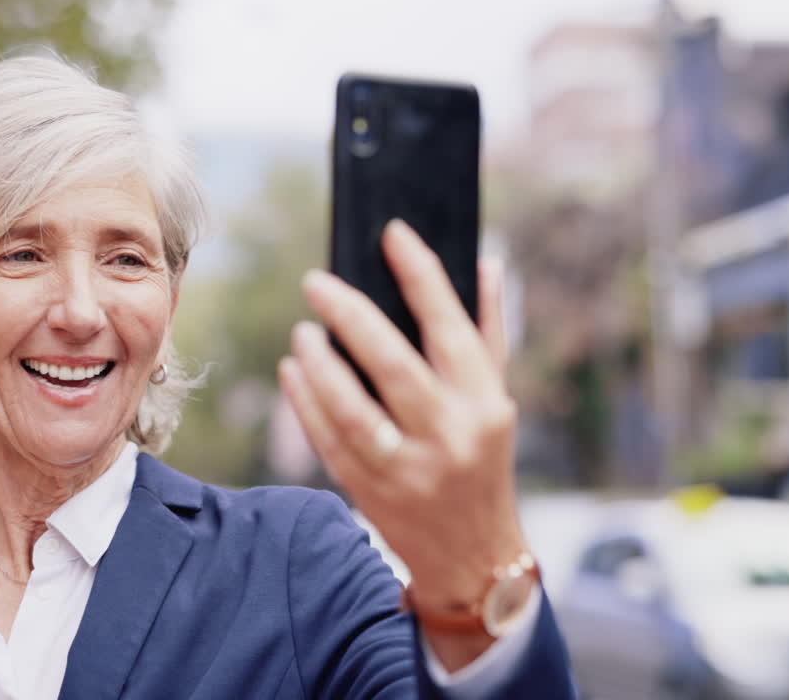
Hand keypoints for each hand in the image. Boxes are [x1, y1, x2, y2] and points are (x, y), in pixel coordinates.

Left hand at [278, 220, 525, 663]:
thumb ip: (488, 333)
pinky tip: (292, 371)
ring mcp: (408, 469)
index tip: (391, 233)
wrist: (473, 555)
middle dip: (350, 316)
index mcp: (484, 403)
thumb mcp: (496, 400)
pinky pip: (329, 442)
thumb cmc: (482, 459)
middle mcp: (450, 435)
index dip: (420, 274)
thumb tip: (484, 262)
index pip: (450, 326)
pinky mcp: (372, 493)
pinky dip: (305, 403)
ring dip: (319, 364)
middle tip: (316, 282)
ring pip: (352, 408)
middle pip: (392, 364)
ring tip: (302, 332)